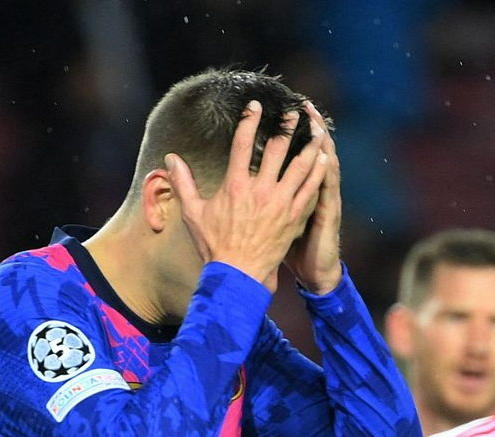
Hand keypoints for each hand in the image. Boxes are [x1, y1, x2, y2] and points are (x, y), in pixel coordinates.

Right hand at [165, 100, 327, 292]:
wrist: (237, 273)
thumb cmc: (214, 244)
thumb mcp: (193, 212)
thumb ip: (183, 182)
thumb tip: (170, 158)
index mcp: (235, 185)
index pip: (242, 144)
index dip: (250, 121)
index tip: (256, 105)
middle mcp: (259, 190)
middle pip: (276, 149)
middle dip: (286, 127)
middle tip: (294, 111)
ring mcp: (279, 203)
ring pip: (299, 166)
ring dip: (309, 145)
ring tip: (317, 129)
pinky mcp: (293, 217)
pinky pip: (310, 189)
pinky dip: (317, 172)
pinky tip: (324, 158)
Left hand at [283, 101, 342, 294]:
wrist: (314, 272)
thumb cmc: (291, 248)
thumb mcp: (278, 222)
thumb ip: (265, 204)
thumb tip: (242, 189)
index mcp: (291, 191)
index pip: (290, 156)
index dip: (287, 135)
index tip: (278, 113)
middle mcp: (308, 191)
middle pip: (308, 152)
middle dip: (306, 129)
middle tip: (303, 105)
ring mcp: (321, 200)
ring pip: (323, 165)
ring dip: (321, 144)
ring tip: (317, 123)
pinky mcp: (327, 214)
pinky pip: (328, 189)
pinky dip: (328, 172)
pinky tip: (328, 156)